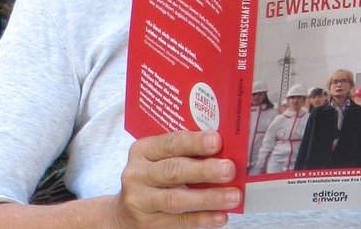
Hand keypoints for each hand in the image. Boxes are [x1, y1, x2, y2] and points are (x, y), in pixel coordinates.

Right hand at [112, 130, 240, 227]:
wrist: (128, 210)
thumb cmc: (155, 177)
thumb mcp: (161, 159)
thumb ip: (186, 154)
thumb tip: (225, 153)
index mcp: (143, 150)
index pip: (170, 142)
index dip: (194, 142)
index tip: (217, 140)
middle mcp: (138, 173)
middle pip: (173, 171)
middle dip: (204, 170)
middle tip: (229, 169)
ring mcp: (139, 200)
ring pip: (176, 199)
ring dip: (208, 198)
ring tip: (233, 196)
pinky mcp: (147, 224)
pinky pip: (178, 221)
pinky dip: (202, 219)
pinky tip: (221, 216)